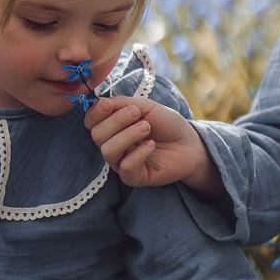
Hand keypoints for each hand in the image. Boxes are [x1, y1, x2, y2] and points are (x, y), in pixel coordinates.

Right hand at [85, 96, 222, 197]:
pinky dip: (138, 153)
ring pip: (108, 151)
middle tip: (138, 114)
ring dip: (128, 135)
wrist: (188, 143)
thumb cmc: (167, 123)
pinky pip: (125, 167)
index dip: (96, 113)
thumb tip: (101, 102)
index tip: (110, 105)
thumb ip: (123, 104)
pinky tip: (151, 145)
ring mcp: (121, 161)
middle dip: (117, 120)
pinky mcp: (133, 177)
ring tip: (147, 127)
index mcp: (113, 125)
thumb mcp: (146, 106)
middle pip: (97, 135)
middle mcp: (113, 144)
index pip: (91, 121)